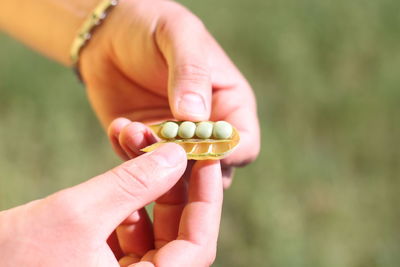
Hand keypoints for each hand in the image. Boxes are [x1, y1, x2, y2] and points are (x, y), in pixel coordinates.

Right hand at [0, 144, 222, 266]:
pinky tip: (121, 166)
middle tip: (172, 141)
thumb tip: (177, 155)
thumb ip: (134, 184)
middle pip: (178, 232)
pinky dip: (127, 197)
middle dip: (174, 182)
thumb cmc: (13, 259)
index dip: (206, 198)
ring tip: (137, 140)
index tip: (206, 156)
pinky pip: (130, 229)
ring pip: (154, 226)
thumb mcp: (79, 214)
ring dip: (147, 182)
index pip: (198, 245)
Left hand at [80, 0, 259, 186]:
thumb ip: (191, 74)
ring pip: (175, 176)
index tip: (202, 148)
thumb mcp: (179, 36)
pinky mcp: (144, 144)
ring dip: (153, 161)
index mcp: (229, 104)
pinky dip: (129, 153)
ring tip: (131, 130)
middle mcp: (206, 129)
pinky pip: (141, 165)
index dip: (229, 153)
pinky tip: (119, 127)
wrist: (110, 33)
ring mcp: (174, 141)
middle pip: (212, 171)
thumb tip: (196, 117)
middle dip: (187, 166)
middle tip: (160, 144)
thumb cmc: (154, 26)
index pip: (244, 145)